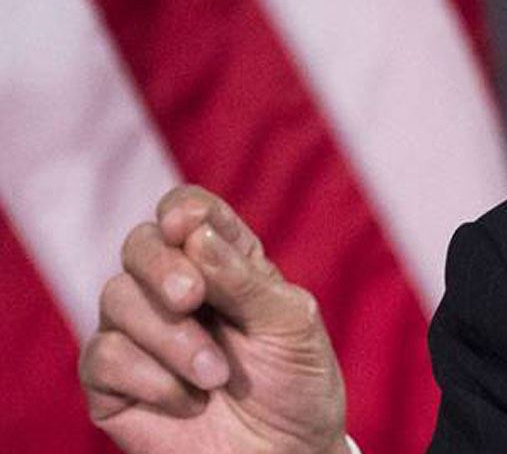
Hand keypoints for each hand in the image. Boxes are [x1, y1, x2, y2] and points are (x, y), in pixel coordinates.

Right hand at [79, 185, 347, 453]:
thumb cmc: (297, 384)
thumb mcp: (291, 322)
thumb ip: (246, 278)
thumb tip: (196, 234)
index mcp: (224, 263)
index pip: (188, 212)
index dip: (183, 210)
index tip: (188, 225)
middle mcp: (175, 290)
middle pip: (139, 244)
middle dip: (162, 266)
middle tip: (191, 298)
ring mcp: (140, 334)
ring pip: (116, 298)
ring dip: (170, 336)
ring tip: (216, 374)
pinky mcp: (113, 383)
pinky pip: (103, 355)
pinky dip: (150, 377)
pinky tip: (189, 400)